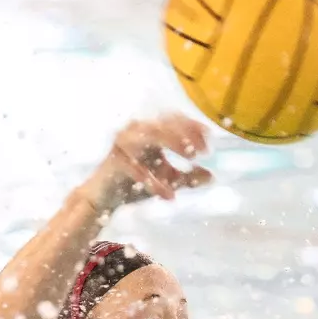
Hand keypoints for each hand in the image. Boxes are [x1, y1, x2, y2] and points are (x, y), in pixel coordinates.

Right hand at [81, 114, 212, 211]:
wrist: (105, 198)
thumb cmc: (134, 184)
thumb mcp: (166, 179)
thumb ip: (187, 177)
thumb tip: (212, 176)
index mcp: (149, 131)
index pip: (172, 120)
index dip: (192, 126)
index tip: (209, 138)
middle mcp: (136, 131)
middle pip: (164, 125)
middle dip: (185, 135)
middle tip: (201, 151)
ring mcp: (124, 143)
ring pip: (151, 138)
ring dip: (172, 146)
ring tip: (191, 160)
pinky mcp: (114, 160)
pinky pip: (136, 167)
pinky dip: (153, 181)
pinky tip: (168, 195)